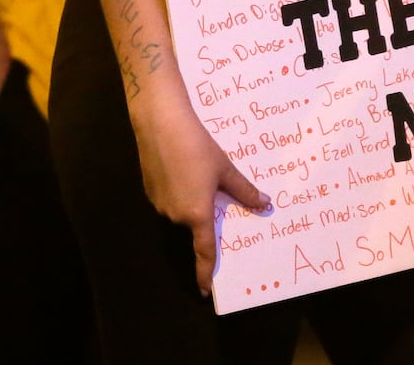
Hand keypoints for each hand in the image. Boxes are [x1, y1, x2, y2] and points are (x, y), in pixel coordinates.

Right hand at [133, 101, 270, 294]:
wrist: (161, 124)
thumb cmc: (198, 147)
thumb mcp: (225, 169)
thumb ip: (244, 190)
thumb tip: (264, 204)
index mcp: (197, 214)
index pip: (204, 251)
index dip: (204, 272)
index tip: (205, 290)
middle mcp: (175, 215)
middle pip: (194, 223)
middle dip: (204, 213)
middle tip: (214, 192)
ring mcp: (159, 203)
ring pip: (181, 210)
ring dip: (191, 200)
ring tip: (198, 172)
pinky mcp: (149, 190)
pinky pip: (168, 198)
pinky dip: (178, 190)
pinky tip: (182, 167)